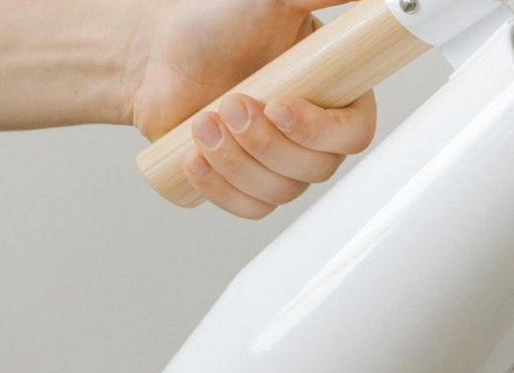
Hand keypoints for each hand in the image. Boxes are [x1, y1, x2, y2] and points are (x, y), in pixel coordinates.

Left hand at [125, 0, 377, 217]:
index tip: (278, 107)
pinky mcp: (250, 186)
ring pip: (280, 192)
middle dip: (264, 142)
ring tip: (203, 121)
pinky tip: (194, 156)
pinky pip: (251, 209)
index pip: (354, 134)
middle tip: (228, 103)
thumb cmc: (216, 23)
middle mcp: (316, 134)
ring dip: (236, 161)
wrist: (160, 53)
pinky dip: (220, 187)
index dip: (319, 131)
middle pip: (314, 169)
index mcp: (336, 94)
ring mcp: (284, 164)